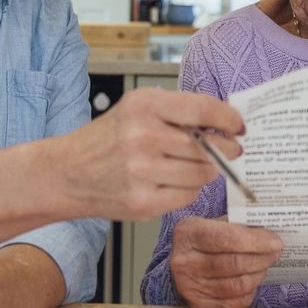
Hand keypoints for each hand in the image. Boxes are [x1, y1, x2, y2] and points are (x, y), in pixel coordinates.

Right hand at [57, 87, 245, 221]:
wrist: (68, 173)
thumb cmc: (107, 140)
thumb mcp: (136, 109)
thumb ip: (178, 111)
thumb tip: (224, 120)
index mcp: (144, 105)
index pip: (203, 109)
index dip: (229, 119)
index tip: (239, 126)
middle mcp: (142, 136)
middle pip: (208, 146)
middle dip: (227, 150)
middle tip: (231, 150)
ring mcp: (142, 171)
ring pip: (202, 173)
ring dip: (207, 171)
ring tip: (197, 166)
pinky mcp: (143, 202)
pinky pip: (187, 196)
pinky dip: (189, 190)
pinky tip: (175, 182)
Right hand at [170, 216, 283, 307]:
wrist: (183, 262)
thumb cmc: (206, 240)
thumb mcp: (215, 223)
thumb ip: (239, 226)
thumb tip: (270, 234)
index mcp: (188, 233)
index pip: (227, 238)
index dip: (256, 241)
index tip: (276, 242)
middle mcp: (183, 261)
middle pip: (234, 263)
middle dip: (262, 258)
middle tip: (275, 253)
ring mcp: (188, 287)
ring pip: (237, 286)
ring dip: (257, 275)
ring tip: (263, 266)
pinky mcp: (198, 307)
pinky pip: (234, 304)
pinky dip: (248, 294)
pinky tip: (250, 283)